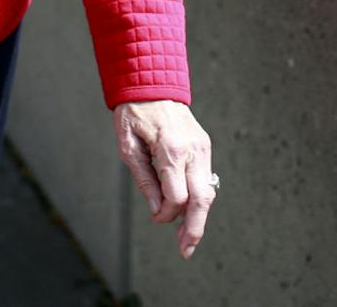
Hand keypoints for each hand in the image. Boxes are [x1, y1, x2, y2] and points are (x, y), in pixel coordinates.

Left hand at [114, 99, 215, 258]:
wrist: (153, 84)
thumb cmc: (134, 114)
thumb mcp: (128, 147)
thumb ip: (144, 180)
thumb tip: (156, 210)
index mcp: (171, 150)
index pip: (177, 197)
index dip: (166, 214)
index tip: (155, 218)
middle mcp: (192, 150)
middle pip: (202, 199)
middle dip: (195, 228)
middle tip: (186, 251)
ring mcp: (202, 147)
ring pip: (208, 191)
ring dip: (199, 217)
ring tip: (188, 239)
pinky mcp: (204, 146)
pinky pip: (205, 178)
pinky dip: (199, 198)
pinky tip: (189, 212)